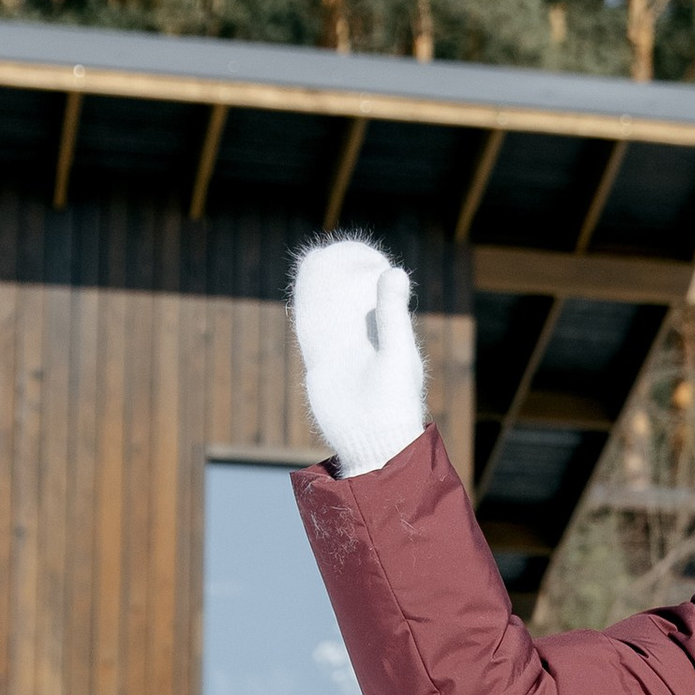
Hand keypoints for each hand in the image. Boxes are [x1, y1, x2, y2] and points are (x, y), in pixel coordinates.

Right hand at [292, 237, 427, 476]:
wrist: (372, 444)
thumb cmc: (394, 403)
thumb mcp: (395, 352)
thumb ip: (393, 314)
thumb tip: (396, 269)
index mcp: (392, 335)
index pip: (381, 296)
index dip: (371, 274)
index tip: (361, 250)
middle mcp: (369, 342)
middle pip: (351, 301)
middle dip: (342, 279)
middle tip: (329, 252)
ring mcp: (345, 353)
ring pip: (330, 314)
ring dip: (321, 293)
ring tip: (311, 265)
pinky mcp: (323, 366)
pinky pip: (313, 333)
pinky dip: (306, 314)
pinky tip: (299, 297)